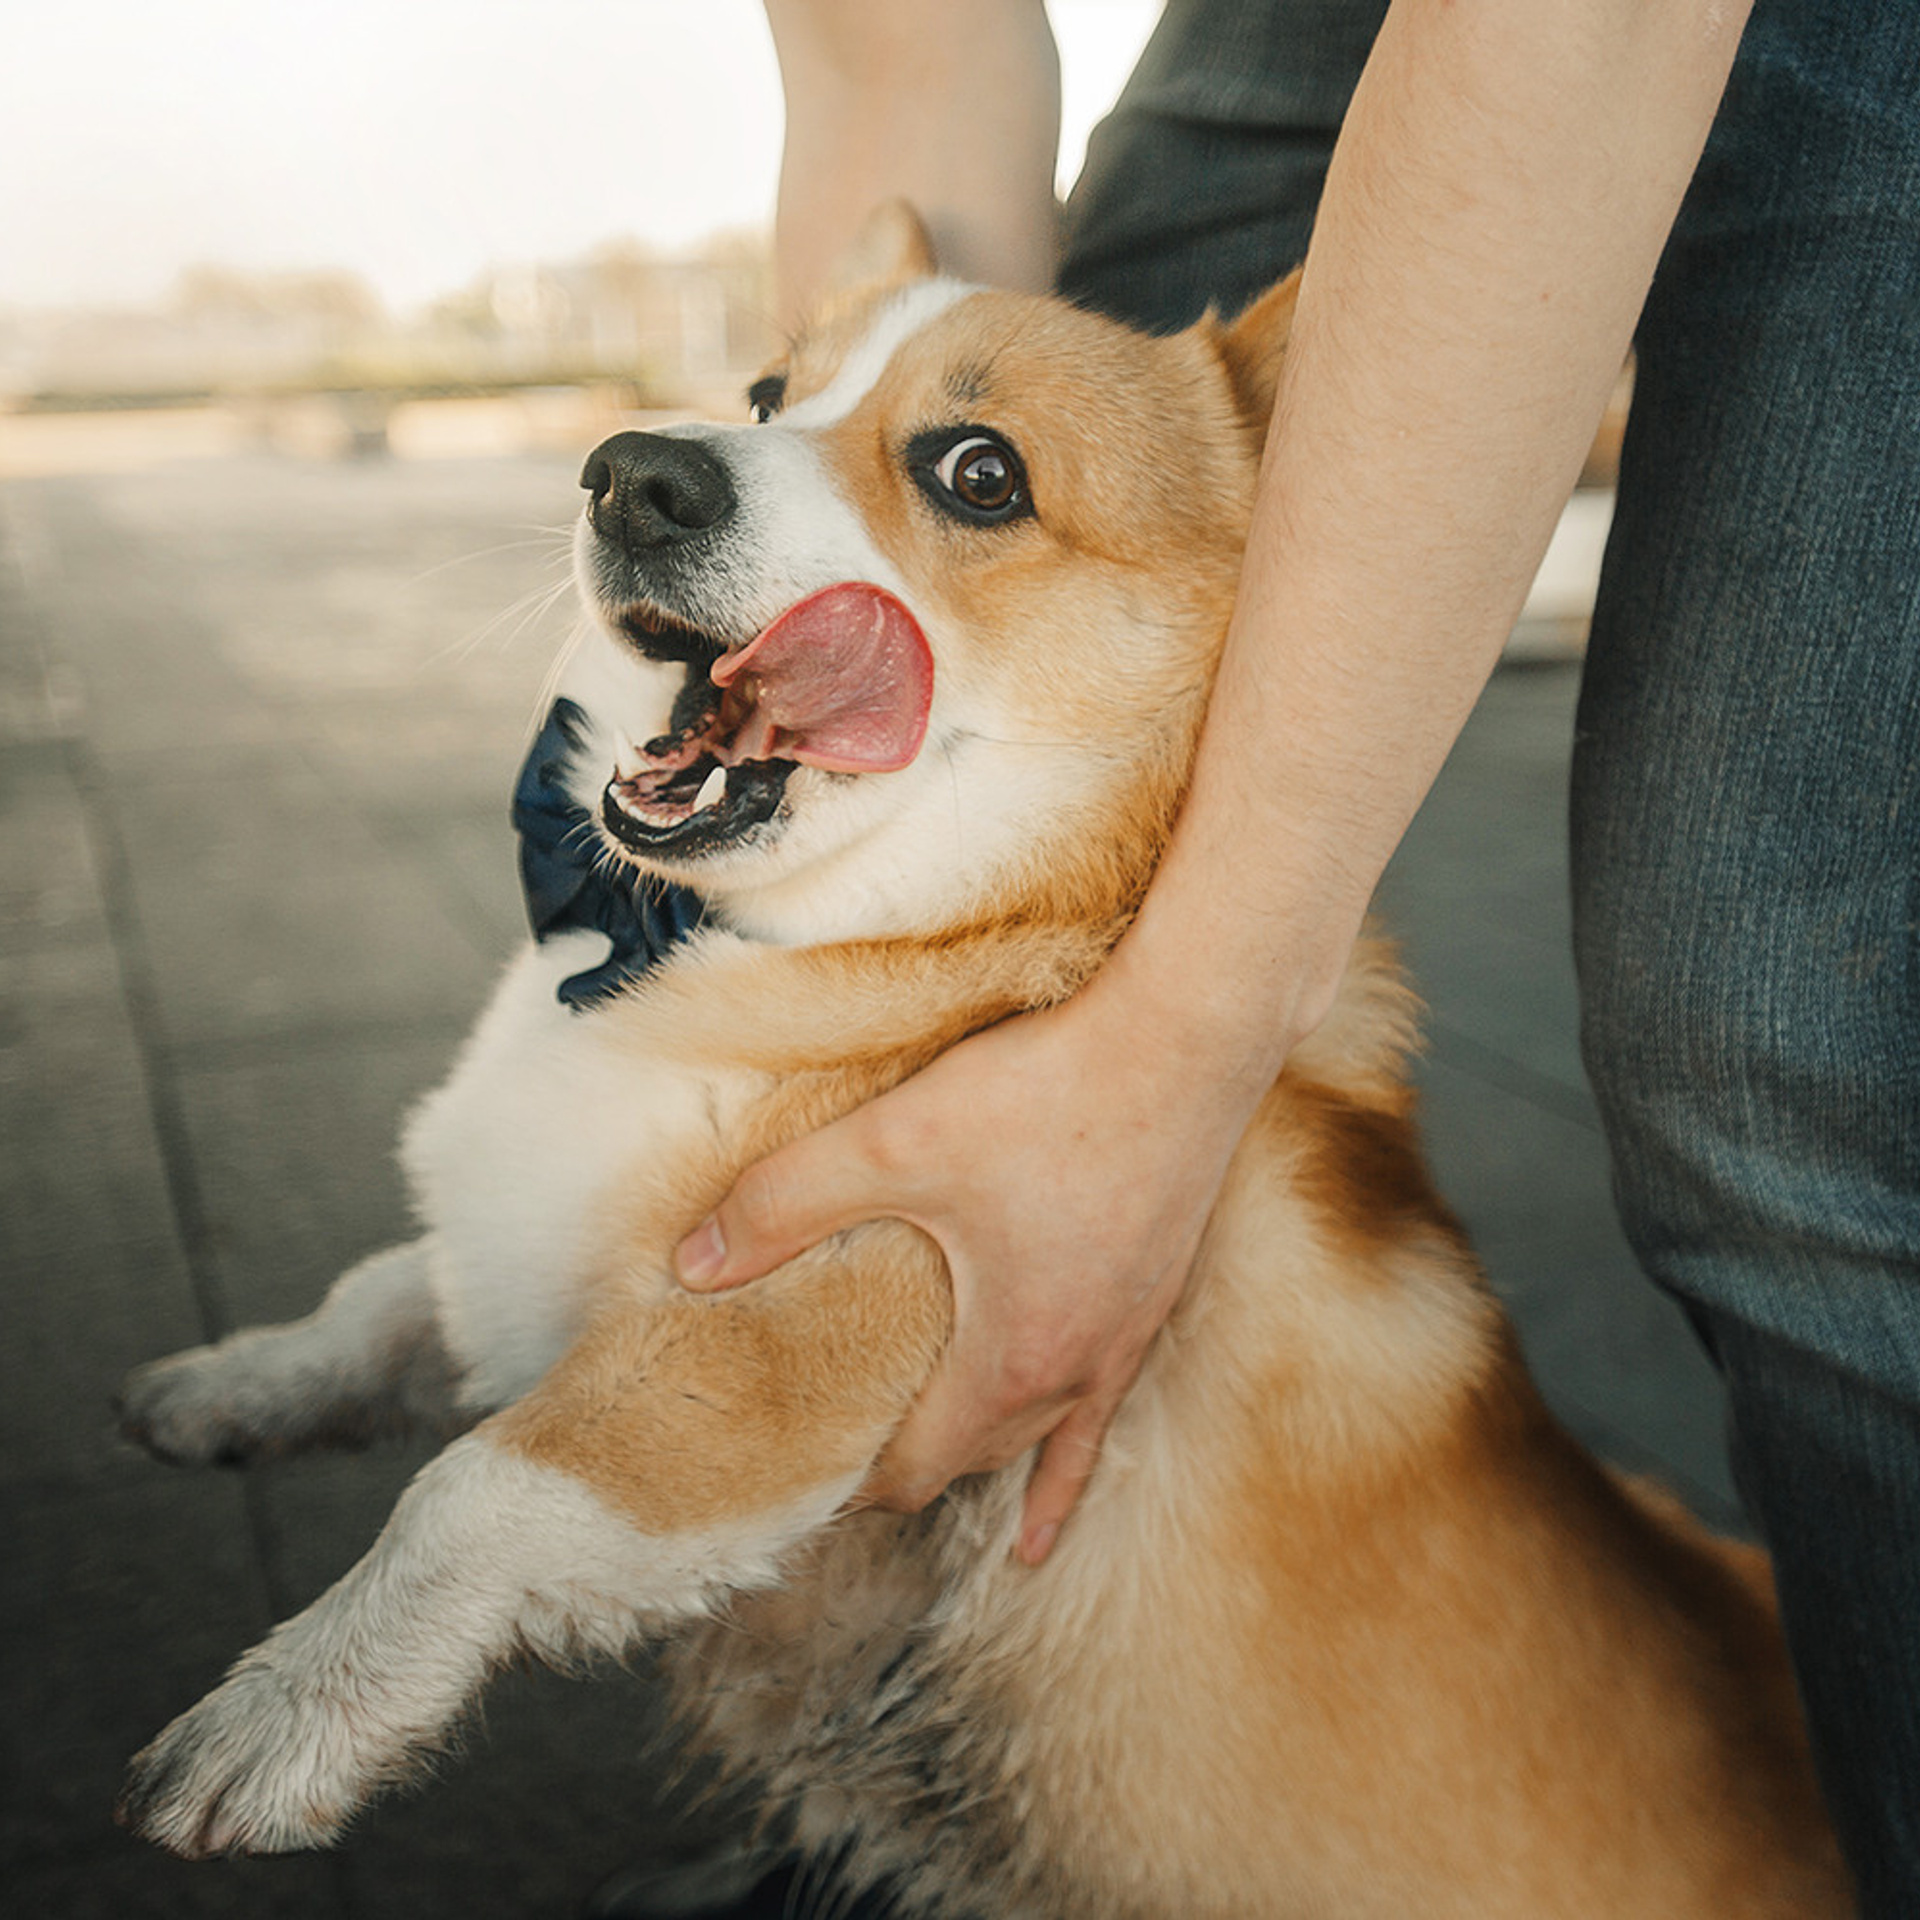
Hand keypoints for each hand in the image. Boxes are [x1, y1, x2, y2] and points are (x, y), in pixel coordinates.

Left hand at [674, 968, 1274, 1564]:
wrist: (1186, 1038)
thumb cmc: (1049, 1093)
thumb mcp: (895, 1144)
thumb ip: (787, 1204)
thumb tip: (690, 1266)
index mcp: (1013, 1357)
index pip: (917, 1466)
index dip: (853, 1480)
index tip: (799, 1474)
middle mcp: (1078, 1368)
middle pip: (973, 1457)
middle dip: (906, 1467)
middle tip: (838, 1455)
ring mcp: (1126, 1334)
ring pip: (1041, 1433)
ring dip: (983, 1459)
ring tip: (931, 1495)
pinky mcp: (1155, 1290)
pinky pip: (1106, 1406)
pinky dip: (1069, 1463)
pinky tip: (1048, 1511)